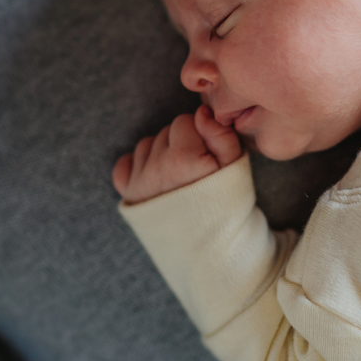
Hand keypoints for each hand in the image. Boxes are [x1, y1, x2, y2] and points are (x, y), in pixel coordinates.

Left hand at [112, 106, 242, 204]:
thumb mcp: (235, 167)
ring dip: (162, 154)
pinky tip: (155, 177)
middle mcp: (155, 169)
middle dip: (181, 143)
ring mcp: (139, 182)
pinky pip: (125, 165)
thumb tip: (201, 112)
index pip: (185, 120)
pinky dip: (137, 166)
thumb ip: (221, 134)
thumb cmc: (227, 205)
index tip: (208, 155)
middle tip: (196, 169)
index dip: (201, 134)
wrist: (212, 248)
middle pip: (165, 132)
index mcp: (182, 158)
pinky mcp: (129, 195)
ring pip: (147, 146)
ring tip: (181, 176)